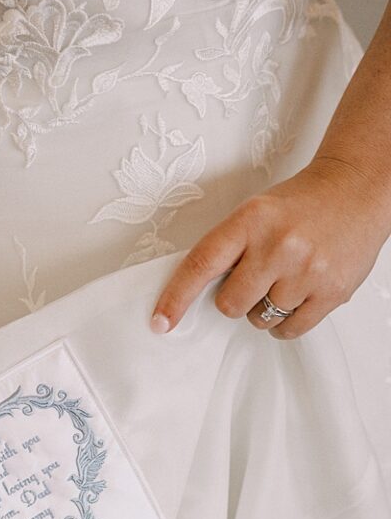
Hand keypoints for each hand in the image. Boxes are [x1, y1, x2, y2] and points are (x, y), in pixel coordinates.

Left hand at [150, 156, 390, 338]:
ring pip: (259, 320)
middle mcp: (278, 245)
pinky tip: (298, 294)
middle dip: (236, 298)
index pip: (201, 265)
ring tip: (284, 278)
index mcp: (251, 221)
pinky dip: (287, 320)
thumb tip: (193, 293)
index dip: (176, 298)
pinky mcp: (331, 292)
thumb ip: (227, 250)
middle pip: (230, 305)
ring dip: (265, 308)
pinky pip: (289, 330)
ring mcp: (306, 271)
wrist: (357, 189)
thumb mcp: (255, 214)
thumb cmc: (301, 205)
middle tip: (257, 276)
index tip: (161, 322)